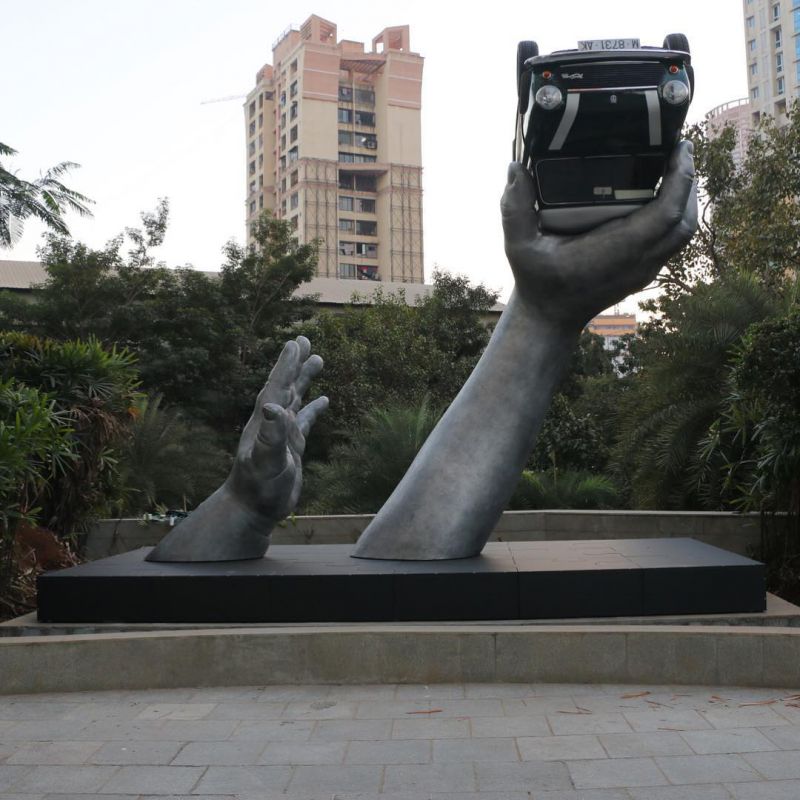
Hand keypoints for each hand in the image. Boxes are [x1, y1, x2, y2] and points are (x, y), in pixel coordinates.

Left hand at [226, 335, 328, 520]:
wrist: (252, 510)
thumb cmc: (258, 488)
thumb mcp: (266, 462)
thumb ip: (271, 436)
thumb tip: (273, 407)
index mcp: (265, 421)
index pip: (277, 386)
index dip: (286, 365)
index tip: (294, 343)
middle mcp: (272, 422)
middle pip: (285, 385)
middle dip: (295, 363)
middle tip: (305, 339)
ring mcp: (282, 433)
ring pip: (296, 399)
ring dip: (305, 379)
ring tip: (319, 359)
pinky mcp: (291, 446)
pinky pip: (304, 421)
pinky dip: (314, 408)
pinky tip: (325, 400)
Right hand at [501, 140, 696, 327]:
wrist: (549, 319)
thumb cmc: (537, 282)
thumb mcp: (518, 246)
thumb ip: (514, 208)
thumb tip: (514, 168)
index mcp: (617, 251)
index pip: (667, 213)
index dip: (681, 178)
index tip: (681, 147)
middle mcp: (638, 262)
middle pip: (685, 221)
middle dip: (690, 184)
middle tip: (681, 150)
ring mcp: (644, 270)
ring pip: (683, 233)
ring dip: (686, 200)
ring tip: (676, 169)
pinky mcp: (643, 273)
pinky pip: (671, 241)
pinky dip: (675, 215)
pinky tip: (661, 196)